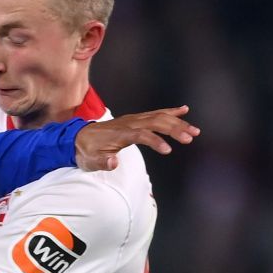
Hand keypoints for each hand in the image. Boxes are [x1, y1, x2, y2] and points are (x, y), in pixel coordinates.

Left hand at [74, 105, 197, 170]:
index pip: (141, 135)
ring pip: (159, 117)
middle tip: (191, 137)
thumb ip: (102, 162)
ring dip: (178, 123)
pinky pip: (156, 113)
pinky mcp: (135, 119)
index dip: (155, 141)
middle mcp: (129, 123)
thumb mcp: (90, 161)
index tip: (168, 150)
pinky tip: (184, 110)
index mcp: (120, 134)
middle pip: (155, 122)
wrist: (78, 139)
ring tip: (195, 131)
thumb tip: (113, 162)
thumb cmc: (86, 152)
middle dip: (174, 129)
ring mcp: (133, 119)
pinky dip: (171, 111)